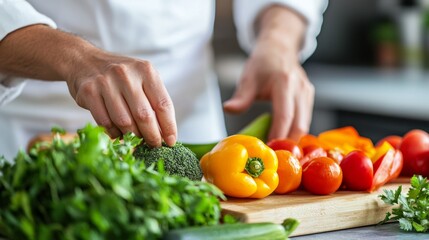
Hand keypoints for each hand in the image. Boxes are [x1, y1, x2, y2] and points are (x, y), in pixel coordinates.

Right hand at [66, 50, 176, 146]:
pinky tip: (118, 133)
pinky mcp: (88, 92)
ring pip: (124, 122)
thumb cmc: (120, 76)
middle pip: (144, 116)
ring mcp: (106, 82)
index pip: (163, 104)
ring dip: (132, 136)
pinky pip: (105, 123)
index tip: (171, 141)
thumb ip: (153, 102)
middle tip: (154, 145)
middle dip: (152, 136)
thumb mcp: (141, 79)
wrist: (84, 60)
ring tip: (136, 139)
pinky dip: (114, 133)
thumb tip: (165, 134)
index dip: (169, 126)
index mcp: (146, 71)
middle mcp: (126, 74)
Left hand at [223, 6, 313, 141]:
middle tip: (274, 159)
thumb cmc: (263, 62)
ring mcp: (307, 94)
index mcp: (284, 84)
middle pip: (299, 125)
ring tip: (278, 154)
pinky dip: (295, 132)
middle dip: (288, 144)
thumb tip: (228, 109)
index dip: (278, 136)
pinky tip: (284, 142)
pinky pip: (305, 120)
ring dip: (293, 140)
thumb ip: (241, 96)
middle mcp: (300, 90)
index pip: (284, 117)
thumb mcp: (248, 77)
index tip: (268, 151)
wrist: (280, 47)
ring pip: (305, 125)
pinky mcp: (309, 98)